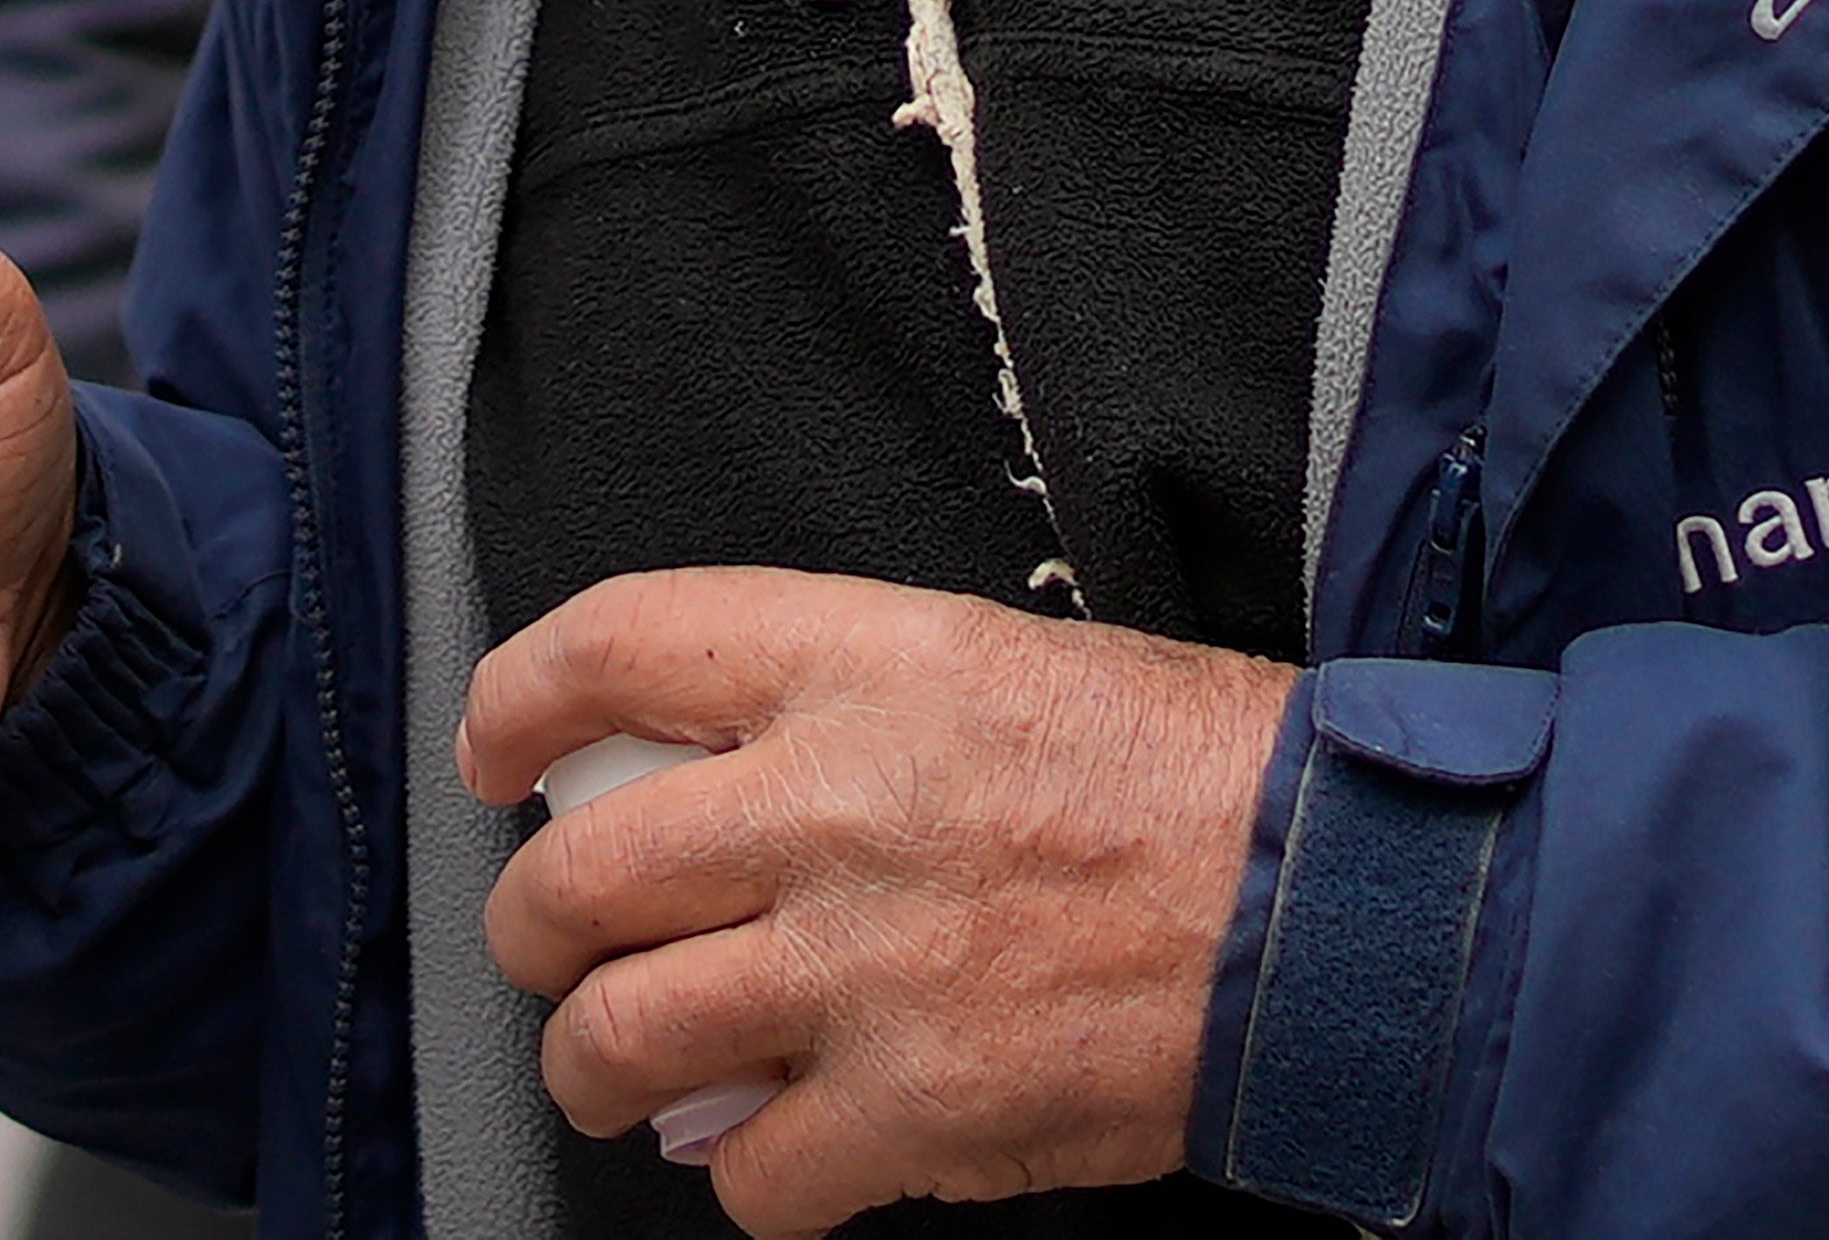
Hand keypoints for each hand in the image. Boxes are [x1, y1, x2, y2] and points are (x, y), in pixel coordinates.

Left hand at [459, 568, 1298, 1239]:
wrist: (1330, 900)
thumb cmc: (1186, 775)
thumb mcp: (990, 658)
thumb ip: (835, 705)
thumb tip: (699, 778)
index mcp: (857, 665)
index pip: (612, 648)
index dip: (513, 703)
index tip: (498, 754)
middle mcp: (836, 805)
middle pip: (579, 875)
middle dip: (532, 928)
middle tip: (552, 947)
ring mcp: (867, 967)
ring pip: (624, 1038)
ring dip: (593, 1069)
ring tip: (616, 1074)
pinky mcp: (920, 1110)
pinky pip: (753, 1178)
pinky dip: (749, 1181)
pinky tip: (779, 1151)